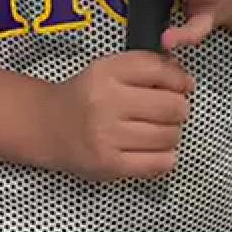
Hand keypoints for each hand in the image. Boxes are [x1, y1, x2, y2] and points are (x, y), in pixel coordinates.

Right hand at [42, 51, 193, 180]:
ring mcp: (107, 135)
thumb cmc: (84, 97)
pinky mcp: (109, 164)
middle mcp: (105, 102)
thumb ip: (144, 66)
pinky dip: (166, 157)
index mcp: (106, 72)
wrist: (47, 125)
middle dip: (180, 108)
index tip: (184, 85)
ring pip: (168, 136)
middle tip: (173, 110)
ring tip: (160, 130)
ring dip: (172, 134)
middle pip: (171, 105)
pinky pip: (157, 163)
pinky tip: (156, 150)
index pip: (159, 70)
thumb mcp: (107, 69)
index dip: (180, 78)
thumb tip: (182, 74)